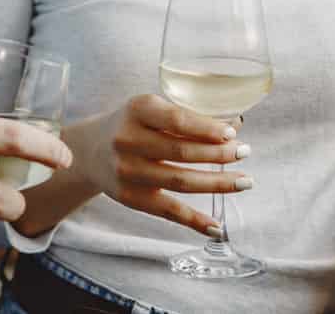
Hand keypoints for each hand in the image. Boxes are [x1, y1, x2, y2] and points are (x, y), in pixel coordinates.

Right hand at [65, 94, 249, 235]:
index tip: (233, 133)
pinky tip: (216, 226)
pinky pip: (167, 211)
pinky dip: (194, 220)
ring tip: (243, 181)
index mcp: (137, 110)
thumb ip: (187, 115)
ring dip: (217, 183)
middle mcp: (128, 140)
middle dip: (219, 154)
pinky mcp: (130, 198)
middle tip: (245, 152)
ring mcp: (128, 171)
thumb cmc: (131, 124)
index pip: (177, 120)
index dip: (207, 128)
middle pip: (182, 152)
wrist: (89, 150)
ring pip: (180, 181)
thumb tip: (235, 124)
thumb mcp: (150, 109)